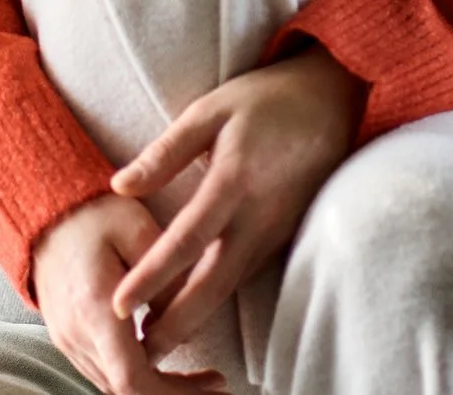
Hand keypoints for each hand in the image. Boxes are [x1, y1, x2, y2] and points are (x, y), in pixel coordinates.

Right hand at [33, 194, 228, 394]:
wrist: (45, 214)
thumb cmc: (93, 215)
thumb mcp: (137, 228)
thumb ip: (164, 275)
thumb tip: (187, 323)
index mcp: (95, 309)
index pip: (131, 379)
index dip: (173, 393)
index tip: (212, 386)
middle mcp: (77, 334)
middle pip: (127, 391)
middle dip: (174, 394)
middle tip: (216, 387)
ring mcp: (69, 341)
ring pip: (116, 386)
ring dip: (158, 388)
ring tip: (201, 381)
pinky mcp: (69, 339)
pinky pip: (105, 371)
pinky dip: (138, 376)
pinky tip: (165, 364)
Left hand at [108, 49, 363, 357]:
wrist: (333, 98)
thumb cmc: (266, 100)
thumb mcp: (211, 110)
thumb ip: (166, 152)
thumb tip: (120, 185)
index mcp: (234, 181)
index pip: (187, 239)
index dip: (152, 275)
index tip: (119, 305)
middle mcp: (259, 216)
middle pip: (214, 283)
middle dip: (176, 324)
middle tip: (139, 354)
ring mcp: (277, 229)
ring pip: (232, 285)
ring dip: (196, 315)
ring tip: (158, 341)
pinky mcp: (287, 234)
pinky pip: (248, 273)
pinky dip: (219, 296)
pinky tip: (196, 308)